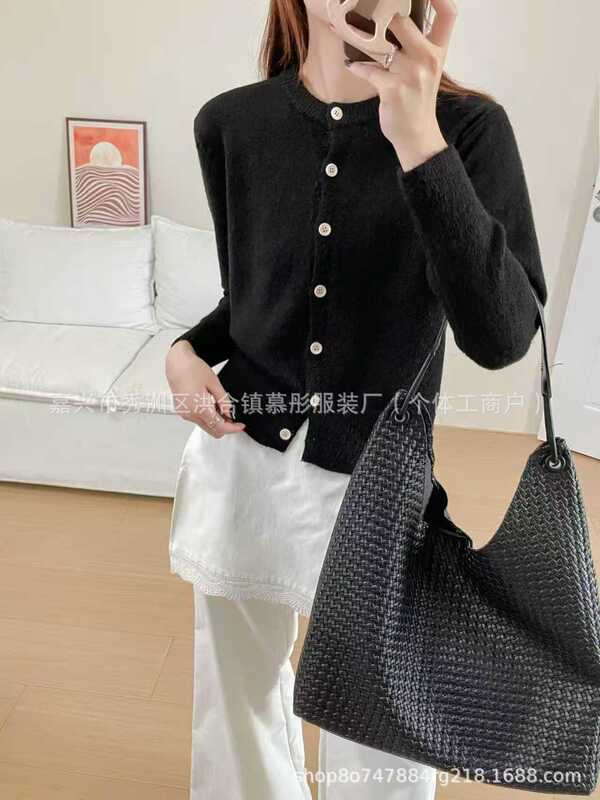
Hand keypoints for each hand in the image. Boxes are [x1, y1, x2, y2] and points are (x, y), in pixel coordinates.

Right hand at [166, 341, 245, 436]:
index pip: (219, 426)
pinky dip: (208, 417)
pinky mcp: (183, 411)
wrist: (177, 363)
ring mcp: (185, 414)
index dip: (232, 428)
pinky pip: (198, 420)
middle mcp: (190, 414)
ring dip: (216, 422)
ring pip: (206, 426)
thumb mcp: (214, 383)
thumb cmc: (192, 369)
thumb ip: (223, 401)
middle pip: (212, 430)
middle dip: (225, 427)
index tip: (240, 426)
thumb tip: (229, 413)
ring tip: (221, 407)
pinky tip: (212, 406)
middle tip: (234, 419)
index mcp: (199, 407)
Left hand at [332, 0, 456, 171]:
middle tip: (369, 11)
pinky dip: (356, 66)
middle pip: (404, 22)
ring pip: (380, 45)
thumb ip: (419, 46)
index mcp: (438, 51)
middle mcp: (427, 59)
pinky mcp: (392, 88)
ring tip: (347, 31)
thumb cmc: (419, 100)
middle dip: (384, 15)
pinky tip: (351, 64)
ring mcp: (410, 73)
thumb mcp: (428, 70)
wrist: (416, 134)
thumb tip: (395, 22)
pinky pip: (367, 69)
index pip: (448, 15)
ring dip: (360, 38)